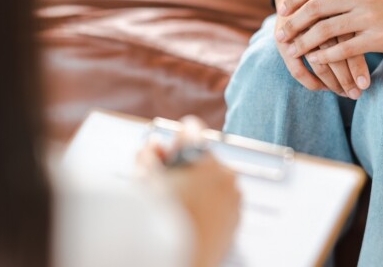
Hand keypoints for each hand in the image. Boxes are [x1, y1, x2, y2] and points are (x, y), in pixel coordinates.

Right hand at [139, 116, 240, 266]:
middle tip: (170, 186)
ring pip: (213, 177)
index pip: (190, 128)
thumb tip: (156, 146)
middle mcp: (223, 171)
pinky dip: (210, 202)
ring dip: (198, 184)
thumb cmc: (162, 222)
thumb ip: (147, 154)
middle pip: (201, 155)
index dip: (175, 140)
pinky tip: (193, 216)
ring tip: (181, 206)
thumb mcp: (144, 181)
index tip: (168, 153)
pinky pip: (223, 197)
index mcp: (200, 158)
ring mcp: (233, 193)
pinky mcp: (238, 213)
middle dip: (186, 166)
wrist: (181, 259)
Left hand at [277, 0, 382, 64]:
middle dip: (293, 23)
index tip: (281, 11)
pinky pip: (343, 48)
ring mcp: (370, 15)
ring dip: (304, 43)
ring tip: (292, 51)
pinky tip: (314, 59)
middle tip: (280, 35)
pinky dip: (325, 55)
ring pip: (325, 30)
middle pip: (315, 7)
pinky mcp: (378, 37)